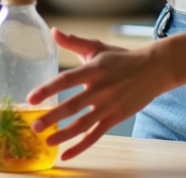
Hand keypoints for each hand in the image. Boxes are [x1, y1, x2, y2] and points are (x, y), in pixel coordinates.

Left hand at [26, 28, 175, 160]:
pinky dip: (81, 146)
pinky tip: (66, 153)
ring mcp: (109, 105)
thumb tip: (53, 31)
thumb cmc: (121, 58)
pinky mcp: (116, 117)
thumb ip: (73, 42)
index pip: (67, 80)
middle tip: (34, 126)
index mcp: (94, 69)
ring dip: (64, 134)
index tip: (31, 98)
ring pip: (84, 123)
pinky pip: (96, 135)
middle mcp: (101, 88)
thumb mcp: (98, 47)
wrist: (153, 70)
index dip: (48, 88)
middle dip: (53, 117)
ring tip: (47, 141)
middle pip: (74, 105)